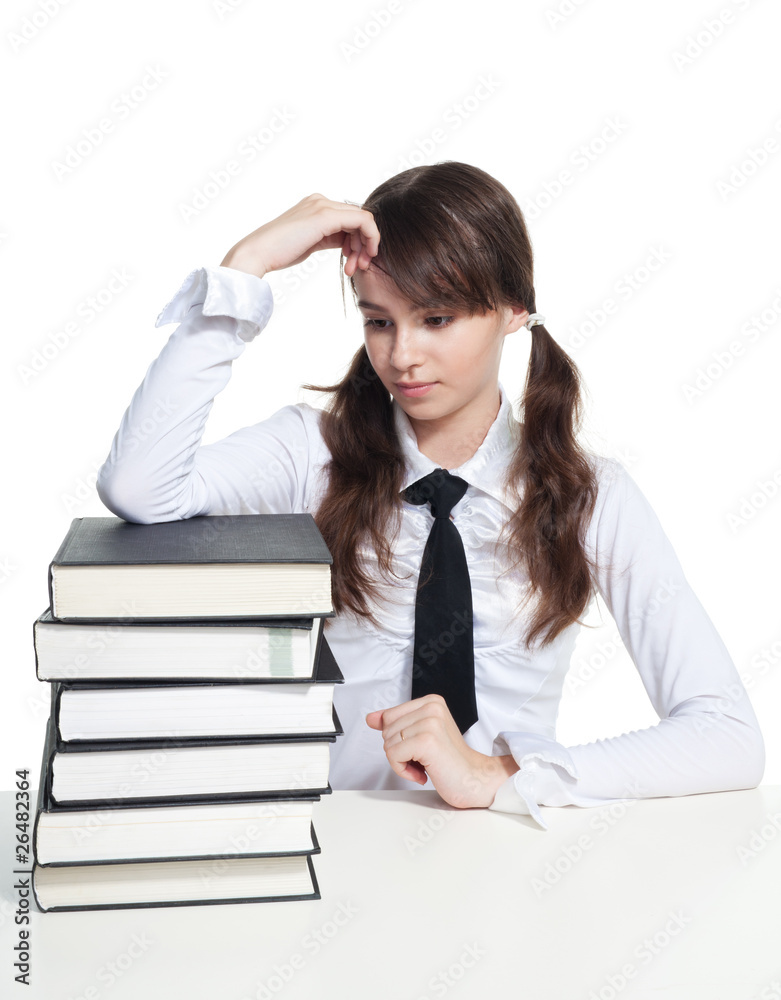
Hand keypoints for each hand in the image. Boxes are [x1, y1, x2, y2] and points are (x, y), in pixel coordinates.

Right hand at [220, 193, 379, 278]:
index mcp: (315, 205)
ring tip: (356, 268)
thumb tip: (346, 243)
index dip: (359, 241)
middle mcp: (321, 201)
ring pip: (363, 220)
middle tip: (360, 267)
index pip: (350, 218)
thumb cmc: (279, 253)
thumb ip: (328, 237)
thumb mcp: (310, 242)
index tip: (354, 263)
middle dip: (364, 245)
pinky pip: (363, 221)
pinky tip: (362, 257)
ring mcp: (323, 206)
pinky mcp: (326, 216)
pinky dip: (370, 239)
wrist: (258, 253)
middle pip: (358, 219)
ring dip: (366, 246)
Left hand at [365, 694, 518, 808]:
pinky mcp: (427, 741)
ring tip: (426, 765)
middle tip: (425, 759)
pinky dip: (404, 770)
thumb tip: (371, 718)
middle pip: (386, 730)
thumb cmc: (449, 762)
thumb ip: (396, 724)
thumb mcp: (420, 736)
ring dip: (402, 762)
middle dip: (400, 750)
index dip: (398, 738)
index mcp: (431, 701)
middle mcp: (432, 707)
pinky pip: (393, 756)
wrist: (474, 781)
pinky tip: (424, 773)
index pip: (389, 716)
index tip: (420, 748)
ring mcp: (430, 723)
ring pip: (388, 743)